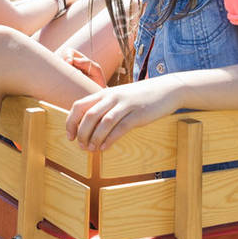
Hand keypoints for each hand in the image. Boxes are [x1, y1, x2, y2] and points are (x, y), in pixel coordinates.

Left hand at [65, 78, 183, 150]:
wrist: (167, 89)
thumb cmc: (140, 96)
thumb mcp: (119, 97)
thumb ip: (104, 107)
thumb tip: (88, 125)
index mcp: (104, 93)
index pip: (79, 106)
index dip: (71, 122)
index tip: (70, 136)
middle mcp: (112, 97)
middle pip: (89, 115)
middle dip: (81, 133)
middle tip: (81, 146)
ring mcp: (125, 105)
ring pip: (103, 123)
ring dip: (94, 138)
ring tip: (91, 149)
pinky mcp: (138, 114)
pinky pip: (120, 128)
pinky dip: (110, 139)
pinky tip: (104, 148)